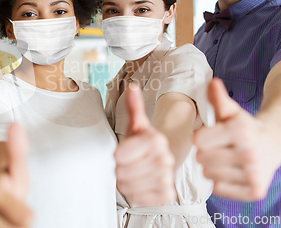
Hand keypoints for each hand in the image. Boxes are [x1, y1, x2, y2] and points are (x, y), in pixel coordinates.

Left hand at [115, 83, 175, 204]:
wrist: (158, 160)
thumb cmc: (143, 142)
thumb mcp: (136, 124)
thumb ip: (133, 106)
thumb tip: (132, 87)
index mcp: (156, 140)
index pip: (120, 156)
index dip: (117, 155)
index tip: (124, 152)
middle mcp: (165, 159)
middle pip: (123, 171)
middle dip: (121, 169)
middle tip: (129, 163)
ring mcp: (167, 178)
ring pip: (129, 186)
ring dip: (126, 181)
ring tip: (133, 172)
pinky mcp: (167, 195)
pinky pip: (138, 198)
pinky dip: (135, 193)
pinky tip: (140, 183)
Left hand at [194, 78, 279, 200]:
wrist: (271, 144)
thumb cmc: (243, 127)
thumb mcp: (231, 111)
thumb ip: (218, 98)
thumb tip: (212, 83)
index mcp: (241, 131)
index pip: (198, 140)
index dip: (201, 137)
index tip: (211, 135)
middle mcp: (249, 153)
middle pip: (201, 158)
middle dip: (205, 152)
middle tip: (219, 148)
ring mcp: (253, 174)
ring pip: (208, 174)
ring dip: (212, 167)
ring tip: (225, 159)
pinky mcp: (254, 191)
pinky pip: (218, 189)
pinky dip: (220, 182)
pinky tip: (231, 172)